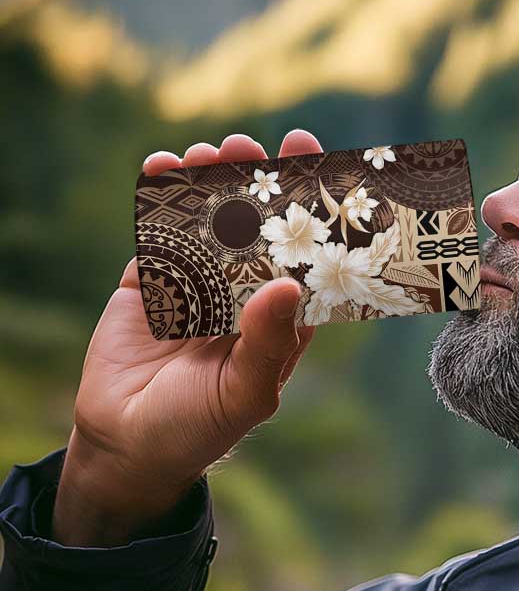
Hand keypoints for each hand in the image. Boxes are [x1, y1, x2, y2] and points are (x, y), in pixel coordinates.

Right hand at [52, 130, 322, 545]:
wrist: (127, 444)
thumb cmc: (200, 427)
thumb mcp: (244, 392)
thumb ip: (267, 343)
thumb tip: (288, 285)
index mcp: (281, 319)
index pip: (306, 258)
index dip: (315, 215)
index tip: (319, 168)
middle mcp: (245, 293)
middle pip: (259, 228)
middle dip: (259, 184)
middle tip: (256, 145)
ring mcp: (198, 282)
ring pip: (211, 220)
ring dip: (213, 182)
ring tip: (212, 152)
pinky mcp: (153, 279)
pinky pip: (159, 230)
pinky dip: (160, 196)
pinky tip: (163, 166)